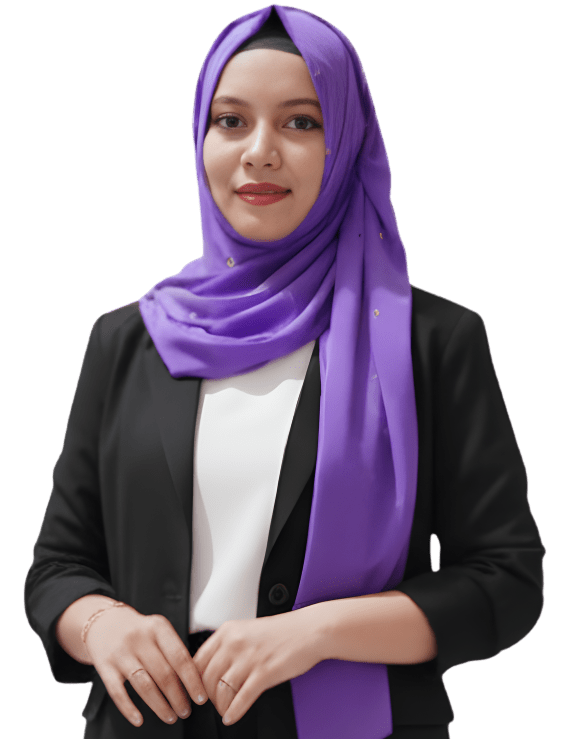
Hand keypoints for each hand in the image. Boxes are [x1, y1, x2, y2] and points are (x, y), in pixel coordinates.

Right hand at [84, 606, 208, 727]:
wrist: (103, 621)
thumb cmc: (138, 630)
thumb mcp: (157, 629)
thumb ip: (173, 649)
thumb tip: (193, 680)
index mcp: (158, 627)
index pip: (180, 657)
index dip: (192, 680)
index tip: (200, 697)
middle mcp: (139, 638)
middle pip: (164, 674)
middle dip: (178, 697)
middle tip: (186, 711)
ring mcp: (120, 653)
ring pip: (144, 685)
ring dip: (160, 705)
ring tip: (170, 717)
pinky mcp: (104, 666)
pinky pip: (117, 692)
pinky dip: (129, 709)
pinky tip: (139, 720)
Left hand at [192, 608, 323, 725]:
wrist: (309, 630)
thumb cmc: (281, 632)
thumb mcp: (246, 631)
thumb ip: (227, 646)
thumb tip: (208, 668)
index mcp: (227, 631)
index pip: (197, 660)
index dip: (193, 681)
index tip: (194, 692)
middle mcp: (235, 643)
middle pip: (207, 679)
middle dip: (206, 697)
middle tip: (210, 705)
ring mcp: (249, 658)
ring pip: (222, 691)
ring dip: (220, 706)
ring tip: (224, 710)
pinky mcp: (265, 673)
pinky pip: (242, 698)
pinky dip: (234, 711)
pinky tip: (232, 717)